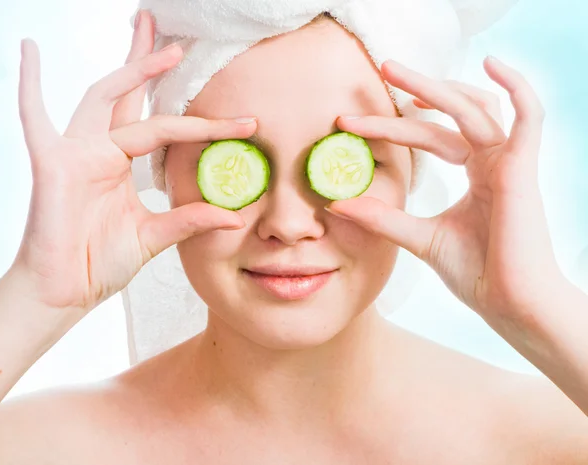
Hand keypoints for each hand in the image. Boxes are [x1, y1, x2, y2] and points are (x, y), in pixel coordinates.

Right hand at [12, 10, 255, 312]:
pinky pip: (34, 118)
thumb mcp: (156, 236)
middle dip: (151, 65)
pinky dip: (29, 85)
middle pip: (130, 97)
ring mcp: (76, 153)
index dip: (205, 125)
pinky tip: (28, 51)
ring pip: (105, 98)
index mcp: (122, 164)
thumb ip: (190, 220)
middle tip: (179, 40)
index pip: (167, 130)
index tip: (246, 123)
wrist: (67, 291)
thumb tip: (235, 217)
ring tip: (163, 47)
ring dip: (132, 71)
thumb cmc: (101, 262)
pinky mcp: (51, 163)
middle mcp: (100, 150)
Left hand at [327, 57, 564, 321]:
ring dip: (437, 88)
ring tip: (395, 73)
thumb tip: (335, 205)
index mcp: (475, 173)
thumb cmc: (476, 274)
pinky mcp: (523, 168)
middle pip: (449, 114)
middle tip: (378, 72)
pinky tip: (492, 63)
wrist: (510, 306)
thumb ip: (381, 217)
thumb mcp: (418, 237)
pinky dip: (516, 87)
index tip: (349, 125)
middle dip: (413, 93)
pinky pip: (528, 117)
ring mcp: (509, 161)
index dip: (392, 129)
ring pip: (474, 108)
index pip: (430, 137)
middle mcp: (492, 161)